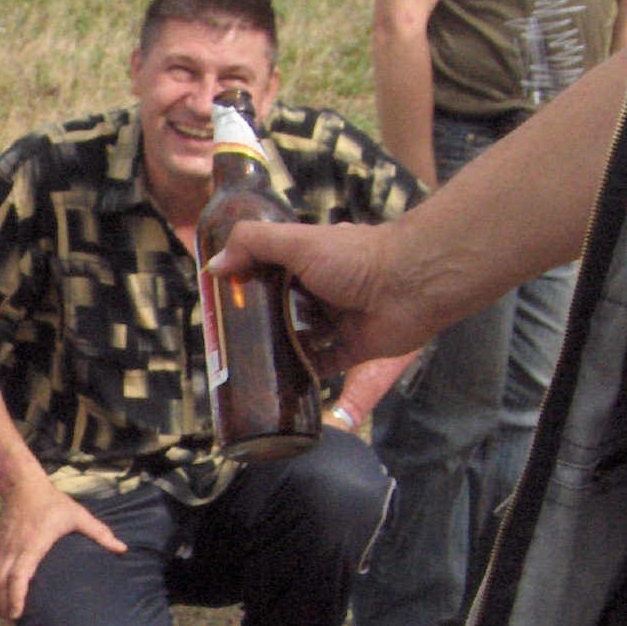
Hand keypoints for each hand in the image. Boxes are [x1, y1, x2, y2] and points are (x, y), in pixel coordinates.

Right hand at [0, 476, 126, 620]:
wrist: (23, 486)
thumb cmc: (52, 502)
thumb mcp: (78, 515)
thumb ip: (99, 532)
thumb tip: (122, 548)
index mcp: (32, 544)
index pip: (18, 574)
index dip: (15, 595)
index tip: (17, 613)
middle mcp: (14, 549)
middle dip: (2, 605)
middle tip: (12, 624)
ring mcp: (3, 549)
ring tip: (3, 617)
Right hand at [212, 217, 430, 374]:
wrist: (412, 284)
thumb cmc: (356, 258)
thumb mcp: (297, 241)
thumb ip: (254, 244)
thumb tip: (214, 266)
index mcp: (312, 261)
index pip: (271, 272)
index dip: (247, 285)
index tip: (221, 304)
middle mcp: (324, 291)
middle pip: (283, 309)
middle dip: (259, 323)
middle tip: (229, 342)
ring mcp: (338, 322)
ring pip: (301, 339)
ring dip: (278, 351)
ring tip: (245, 366)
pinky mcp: (352, 350)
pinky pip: (321, 366)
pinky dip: (302, 375)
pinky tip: (276, 384)